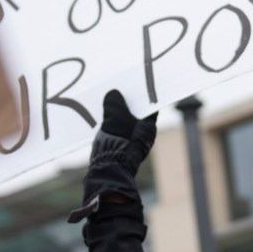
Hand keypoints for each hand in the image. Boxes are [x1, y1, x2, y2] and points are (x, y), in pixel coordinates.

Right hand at [69, 91, 156, 220]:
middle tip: (118, 89)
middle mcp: (143, 135)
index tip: (135, 83)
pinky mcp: (121, 146)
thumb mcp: (115, 116)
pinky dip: (112, 122)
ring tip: (108, 99)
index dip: (142, 94)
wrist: (108, 167)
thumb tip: (113, 94)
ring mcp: (132, 142)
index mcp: (149, 126)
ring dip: (118, 112)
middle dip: (128, 102)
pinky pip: (117, 129)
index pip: (149, 105)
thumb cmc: (118, 140)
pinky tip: (103, 115)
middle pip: (136, 113)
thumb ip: (114, 102)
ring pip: (126, 121)